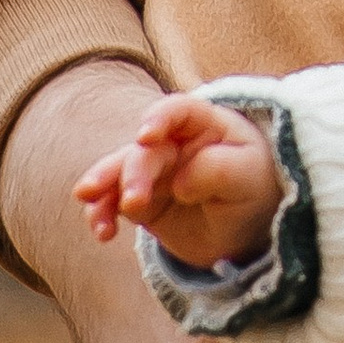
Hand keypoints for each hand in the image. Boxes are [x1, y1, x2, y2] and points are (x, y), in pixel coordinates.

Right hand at [76, 89, 281, 266]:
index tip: (145, 136)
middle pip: (145, 150)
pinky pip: (113, 203)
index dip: (159, 118)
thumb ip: (218, 170)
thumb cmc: (253, 188)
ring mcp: (152, 172)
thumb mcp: (249, 177)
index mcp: (204, 124)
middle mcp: (172, 143)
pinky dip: (102, 214)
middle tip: (134, 202)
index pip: (178, 110)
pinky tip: (102, 232)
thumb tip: (181, 181)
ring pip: (118, 172)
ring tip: (90, 202)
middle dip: (134, 173)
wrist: (247, 229)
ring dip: (103, 186)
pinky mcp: (139, 201)